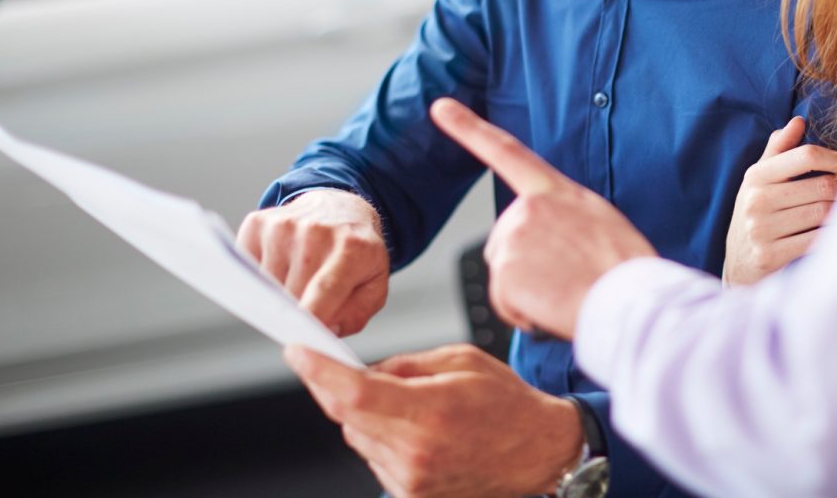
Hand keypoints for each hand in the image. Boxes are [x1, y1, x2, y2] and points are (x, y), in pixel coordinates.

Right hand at [236, 189, 388, 335]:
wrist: (340, 208)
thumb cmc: (356, 253)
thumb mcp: (374, 285)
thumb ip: (355, 315)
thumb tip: (324, 330)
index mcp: (351, 249)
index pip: (324, 289)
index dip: (310, 317)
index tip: (297, 345)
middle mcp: (316, 232)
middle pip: (290, 294)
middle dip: (296, 312)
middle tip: (310, 305)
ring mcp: (283, 225)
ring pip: (266, 285)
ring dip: (278, 294)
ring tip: (300, 278)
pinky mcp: (258, 223)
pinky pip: (248, 268)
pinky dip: (260, 276)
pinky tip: (283, 264)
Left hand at [284, 342, 582, 497]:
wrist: (538, 451)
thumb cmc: (507, 403)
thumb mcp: (461, 359)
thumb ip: (406, 363)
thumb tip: (364, 371)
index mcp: (431, 411)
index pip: (354, 394)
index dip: (318, 372)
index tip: (298, 352)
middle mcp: (417, 453)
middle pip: (348, 417)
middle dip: (347, 390)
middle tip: (375, 375)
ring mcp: (413, 481)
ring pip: (358, 438)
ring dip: (370, 417)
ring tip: (416, 408)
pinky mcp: (412, 497)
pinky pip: (376, 459)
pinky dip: (384, 440)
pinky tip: (420, 432)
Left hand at [430, 97, 656, 338]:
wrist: (631, 301)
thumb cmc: (626, 270)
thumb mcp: (601, 223)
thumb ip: (565, 218)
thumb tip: (554, 237)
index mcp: (557, 191)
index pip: (506, 151)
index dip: (468, 128)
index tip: (440, 107)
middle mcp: (529, 207)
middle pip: (505, 241)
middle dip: (527, 267)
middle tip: (568, 279)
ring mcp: (513, 236)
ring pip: (505, 275)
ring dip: (529, 293)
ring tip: (568, 292)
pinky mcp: (503, 270)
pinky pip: (505, 303)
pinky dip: (526, 313)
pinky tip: (555, 306)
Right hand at [723, 117, 836, 285]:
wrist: (738, 263)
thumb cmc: (757, 213)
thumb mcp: (759, 180)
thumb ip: (778, 150)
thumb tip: (799, 121)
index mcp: (756, 176)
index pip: (806, 155)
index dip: (836, 158)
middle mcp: (756, 201)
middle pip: (821, 185)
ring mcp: (761, 230)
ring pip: (823, 213)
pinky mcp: (770, 256)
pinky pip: (816, 240)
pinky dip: (834, 235)